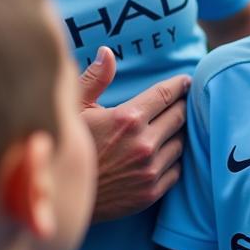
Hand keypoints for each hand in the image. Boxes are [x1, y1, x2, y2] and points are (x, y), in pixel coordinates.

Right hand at [79, 46, 190, 221]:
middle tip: (183, 100)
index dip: (180, 85)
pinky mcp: (152, 192)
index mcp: (127, 118)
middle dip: (183, 105)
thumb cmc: (68, 147)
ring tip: (172, 127)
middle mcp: (143, 143)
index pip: (166, 94)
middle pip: (179, 116)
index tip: (186, 81)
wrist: (62, 198)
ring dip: (178, 133)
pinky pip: (177, 169)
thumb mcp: (76, 109)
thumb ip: (95, 79)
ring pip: (181, 142)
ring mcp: (150, 169)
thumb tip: (107, 51)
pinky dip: (173, 158)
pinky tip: (164, 152)